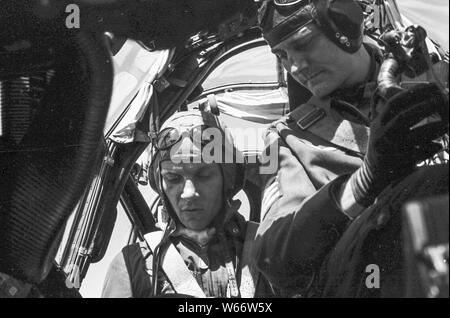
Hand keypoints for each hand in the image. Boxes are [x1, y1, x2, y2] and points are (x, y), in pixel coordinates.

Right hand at [349, 83, 447, 205]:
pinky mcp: (395, 163)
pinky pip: (417, 155)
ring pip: (413, 137)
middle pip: (403, 118)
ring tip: (447, 124)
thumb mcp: (383, 126)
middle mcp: (381, 134)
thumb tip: (423, 95)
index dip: (411, 94)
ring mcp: (387, 149)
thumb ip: (396, 112)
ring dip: (432, 129)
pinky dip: (429, 149)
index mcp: (378, 122)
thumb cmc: (386, 144)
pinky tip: (439, 145)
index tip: (429, 87)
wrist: (373, 172)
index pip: (393, 104)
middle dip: (424, 108)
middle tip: (442, 101)